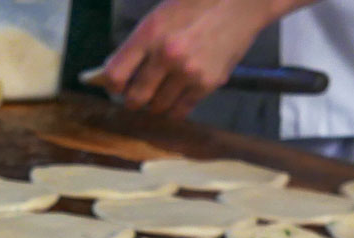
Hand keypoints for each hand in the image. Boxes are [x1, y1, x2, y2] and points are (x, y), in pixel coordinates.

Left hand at [101, 0, 286, 118]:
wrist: (241, 1)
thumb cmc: (196, 4)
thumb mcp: (159, 16)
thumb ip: (139, 45)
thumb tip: (115, 75)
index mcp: (149, 34)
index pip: (115, 76)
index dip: (112, 86)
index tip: (117, 86)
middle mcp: (166, 55)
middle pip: (135, 98)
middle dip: (133, 99)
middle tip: (138, 94)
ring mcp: (188, 72)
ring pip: (158, 107)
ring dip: (155, 104)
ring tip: (161, 92)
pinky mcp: (208, 83)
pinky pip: (181, 110)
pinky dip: (174, 109)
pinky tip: (176, 98)